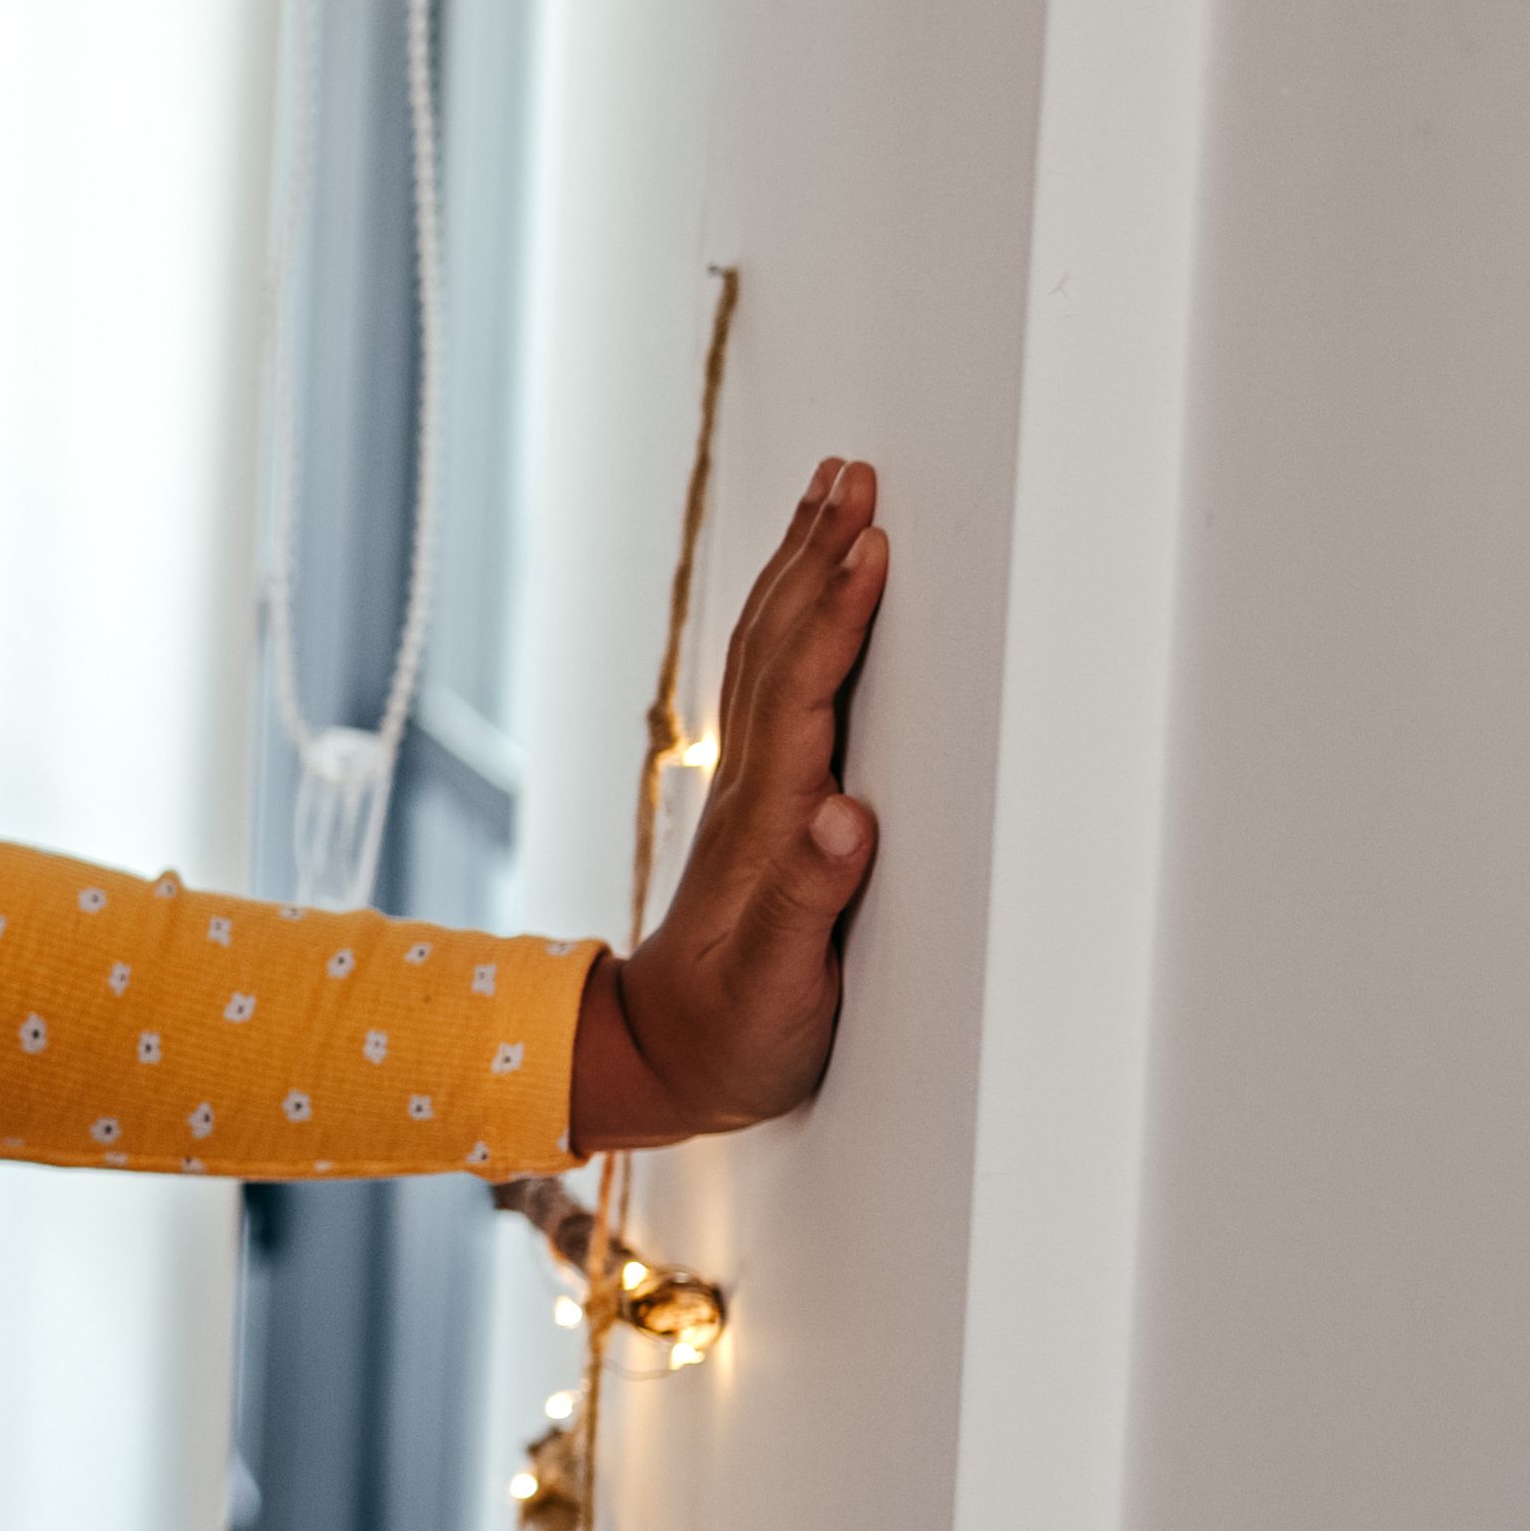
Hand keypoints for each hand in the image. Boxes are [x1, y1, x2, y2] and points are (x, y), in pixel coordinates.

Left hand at [570, 455, 888, 1148]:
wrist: (657, 1059)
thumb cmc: (733, 1035)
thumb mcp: (780, 989)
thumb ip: (812, 905)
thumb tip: (849, 817)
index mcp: (771, 822)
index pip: (805, 693)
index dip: (839, 615)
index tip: (872, 540)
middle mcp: (754, 790)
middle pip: (779, 645)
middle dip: (817, 556)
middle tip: (851, 471)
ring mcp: (751, 791)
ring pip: (770, 653)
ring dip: (800, 571)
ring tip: (830, 498)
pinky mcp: (760, 805)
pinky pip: (774, 685)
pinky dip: (795, 623)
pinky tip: (810, 598)